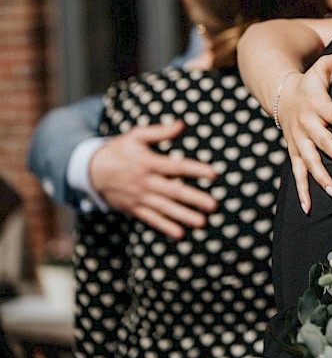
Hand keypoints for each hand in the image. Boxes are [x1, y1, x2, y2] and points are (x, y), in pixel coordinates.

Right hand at [89, 120, 218, 239]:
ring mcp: (139, 197)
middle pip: (173, 191)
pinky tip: (180, 233)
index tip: (214, 174)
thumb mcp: (136, 136)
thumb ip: (159, 131)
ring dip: (183, 216)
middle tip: (213, 205)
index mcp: (147, 162)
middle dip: (194, 199)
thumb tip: (182, 124)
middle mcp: (144, 182)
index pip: (176, 167)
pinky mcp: (133, 208)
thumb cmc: (119, 150)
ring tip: (202, 223)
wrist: (91, 171)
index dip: (195, 170)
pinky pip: (151, 219)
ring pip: (164, 208)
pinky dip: (165, 227)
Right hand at [276, 51, 331, 213]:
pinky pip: (297, 175)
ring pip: (309, 163)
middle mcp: (306, 125)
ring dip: (322, 178)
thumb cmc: (310, 83)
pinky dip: (302, 192)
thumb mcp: (321, 68)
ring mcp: (298, 141)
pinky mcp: (293, 153)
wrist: (281, 96)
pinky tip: (309, 209)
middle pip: (323, 142)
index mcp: (316, 105)